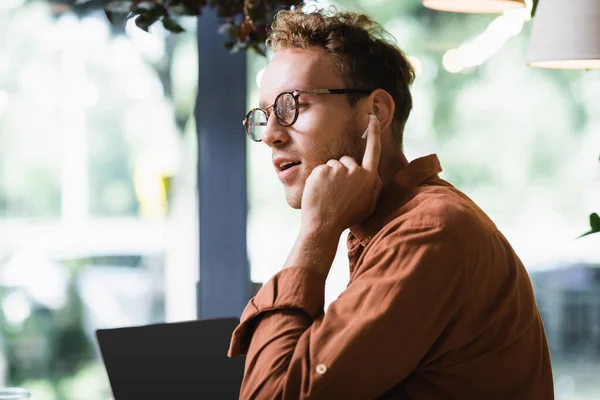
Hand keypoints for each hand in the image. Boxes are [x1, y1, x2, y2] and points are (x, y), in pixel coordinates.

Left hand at [301, 114, 382, 236]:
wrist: (324, 226)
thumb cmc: (346, 218)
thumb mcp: (368, 204)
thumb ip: (372, 187)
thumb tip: (374, 176)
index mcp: (370, 178)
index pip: (373, 150)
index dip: (373, 133)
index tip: (371, 118)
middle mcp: (356, 171)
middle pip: (346, 160)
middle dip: (340, 171)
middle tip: (336, 193)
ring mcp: (339, 170)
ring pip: (332, 165)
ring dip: (329, 176)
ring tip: (328, 194)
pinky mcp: (323, 170)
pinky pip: (320, 169)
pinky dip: (317, 179)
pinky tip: (319, 192)